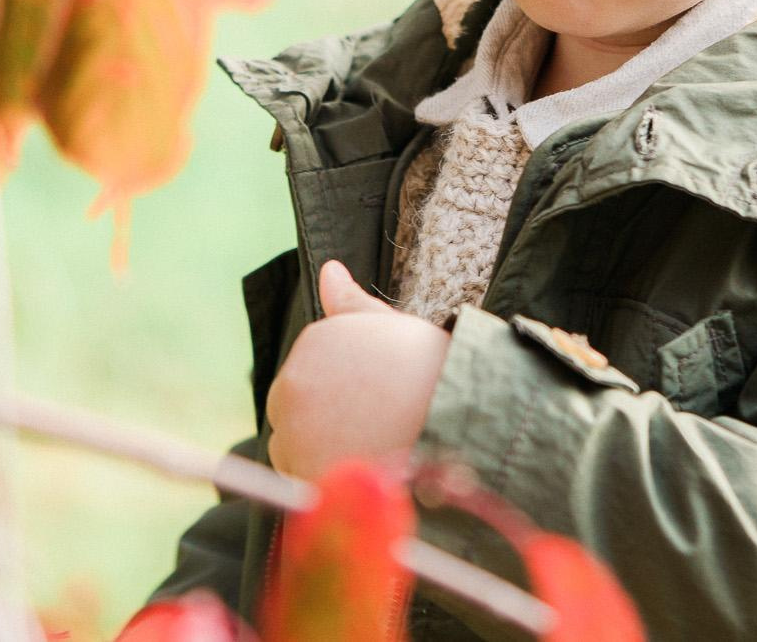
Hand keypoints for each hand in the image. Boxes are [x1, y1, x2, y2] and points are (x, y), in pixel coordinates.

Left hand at [265, 259, 452, 480]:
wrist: (465, 434)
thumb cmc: (437, 378)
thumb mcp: (396, 330)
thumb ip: (352, 304)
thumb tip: (329, 270)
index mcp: (315, 341)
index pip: (313, 370)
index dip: (350, 390)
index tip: (383, 400)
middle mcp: (292, 383)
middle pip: (297, 408)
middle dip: (328, 420)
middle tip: (381, 429)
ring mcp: (291, 433)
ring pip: (294, 447)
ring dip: (322, 453)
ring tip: (376, 455)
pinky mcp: (299, 478)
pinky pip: (302, 483)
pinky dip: (326, 485)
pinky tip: (365, 479)